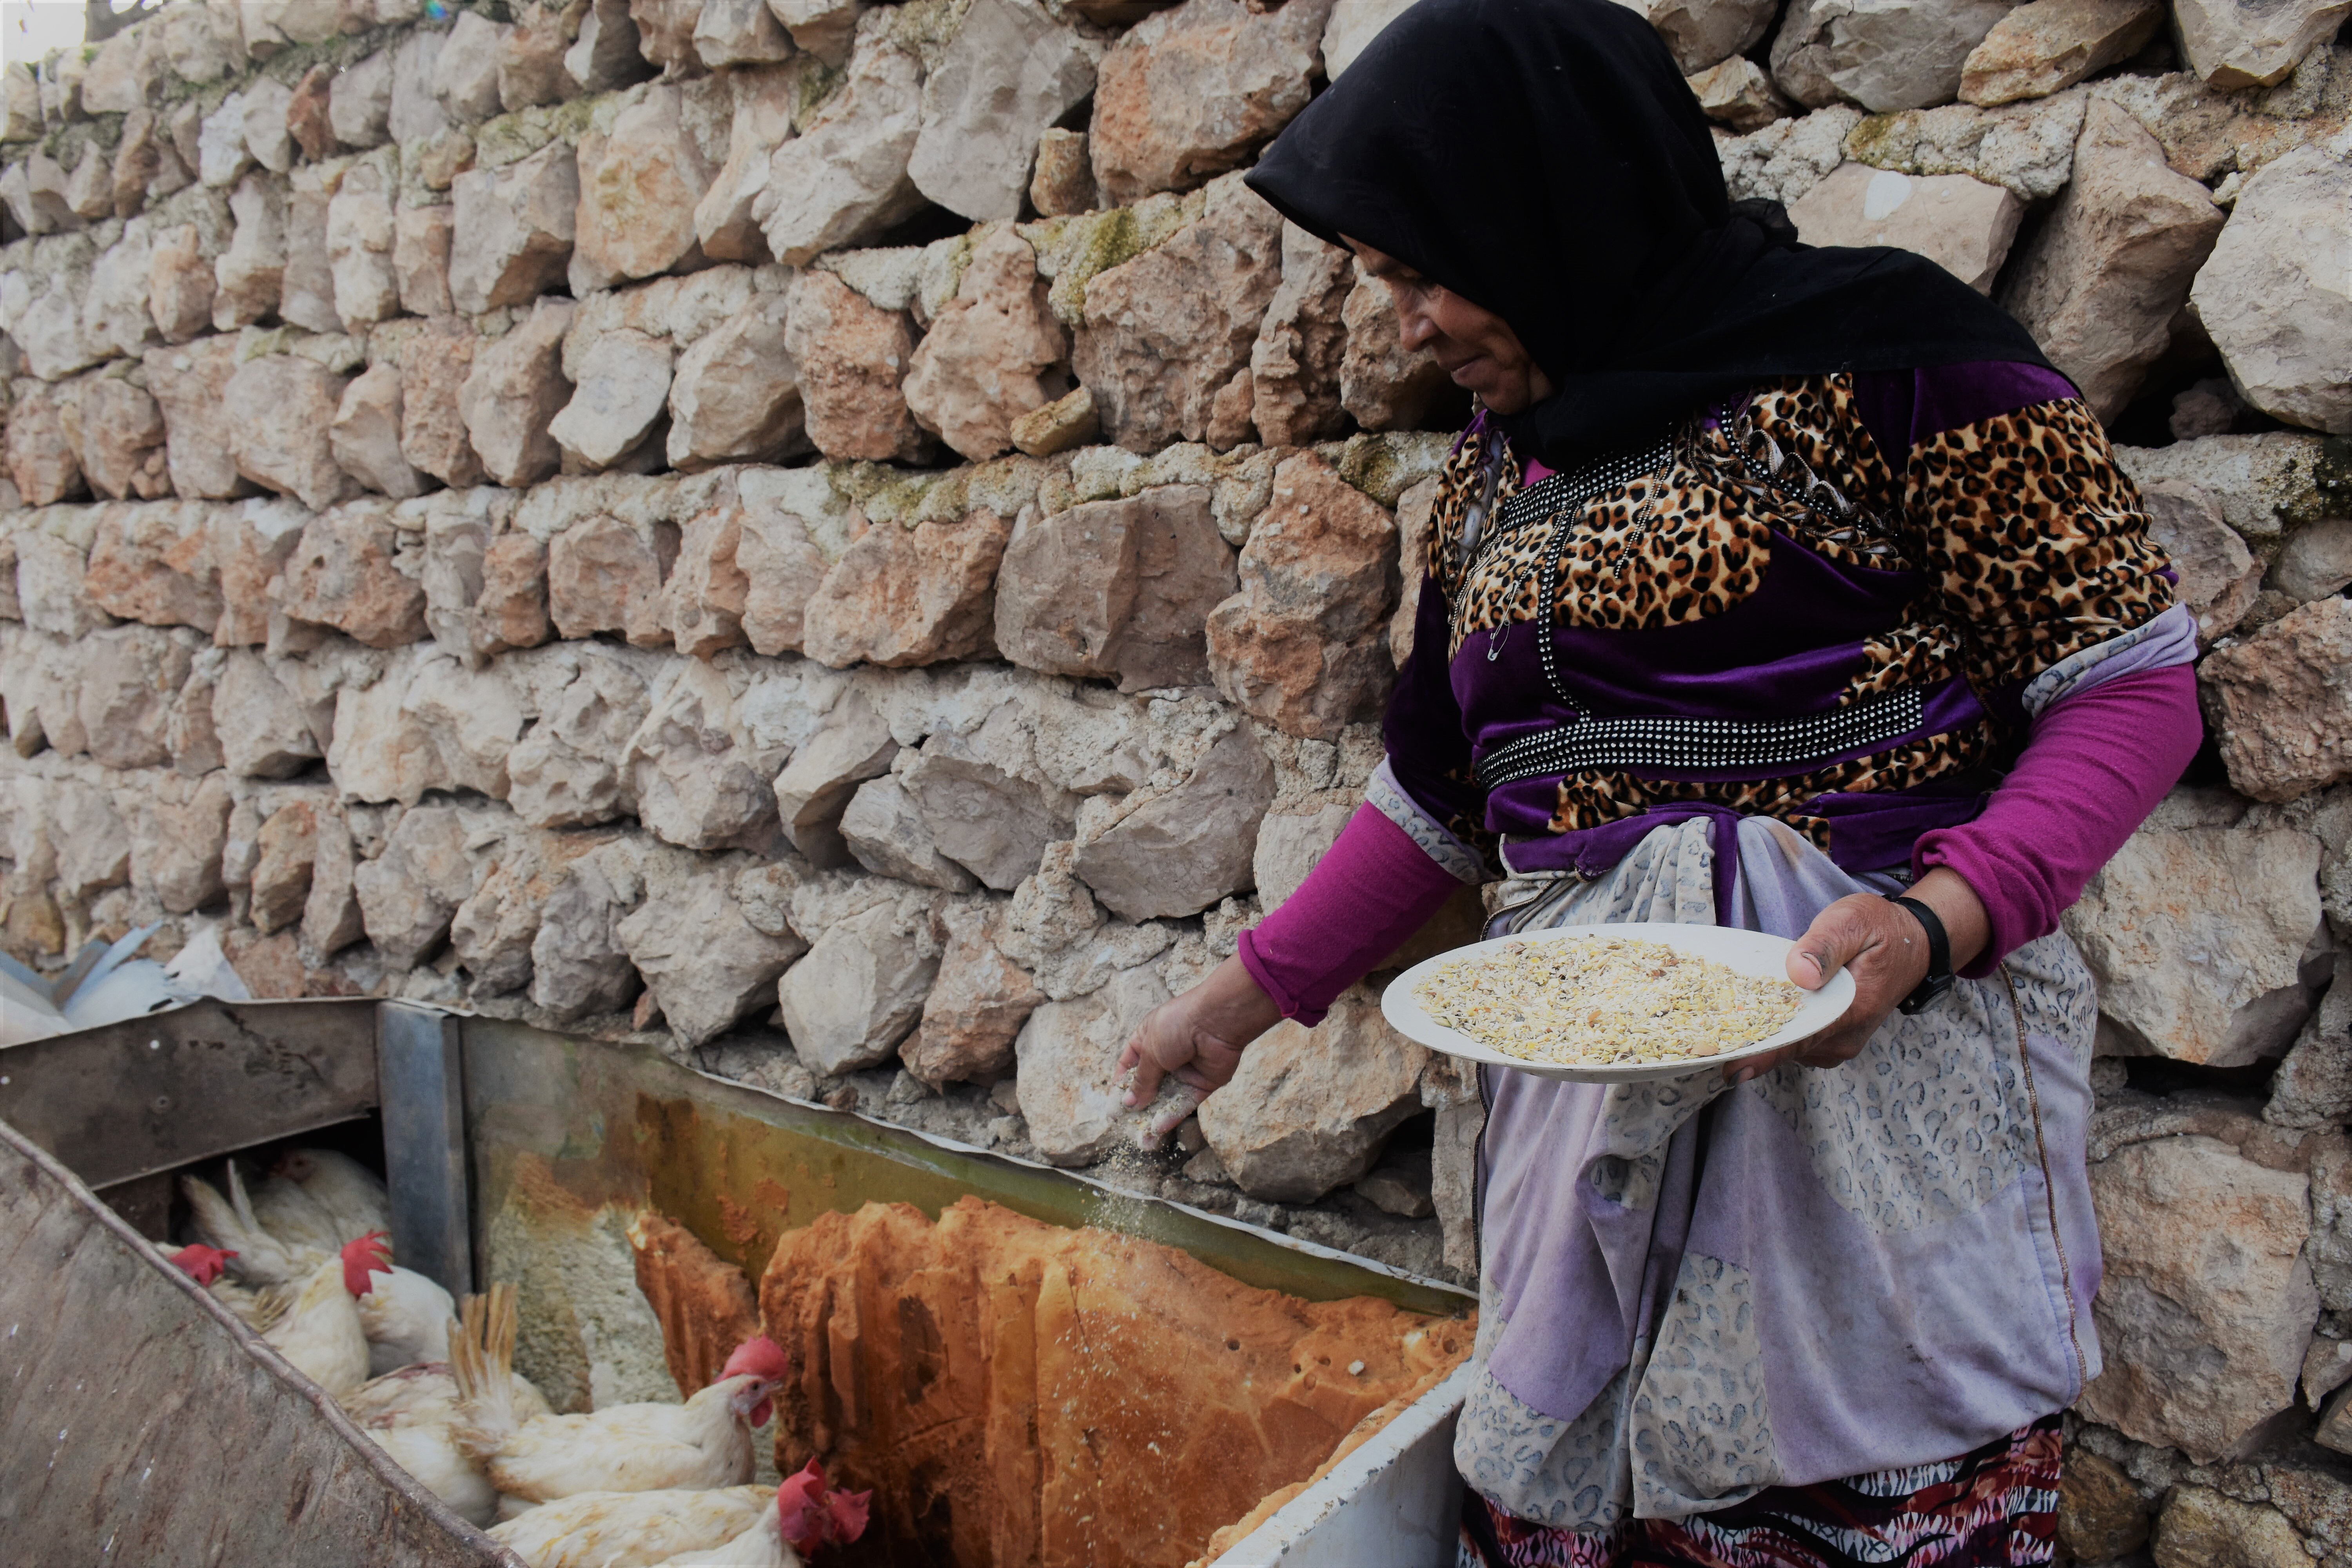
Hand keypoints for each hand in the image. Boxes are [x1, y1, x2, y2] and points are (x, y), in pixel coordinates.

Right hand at [1118, 955, 1282, 1145]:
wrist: (1217, 1021)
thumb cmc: (1177, 1026)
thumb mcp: (1150, 1052)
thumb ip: (1141, 1080)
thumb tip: (1129, 1103)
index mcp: (1146, 1040)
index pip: (1128, 1067)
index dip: (1120, 1088)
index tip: (1113, 1109)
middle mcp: (1165, 1055)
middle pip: (1147, 1086)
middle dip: (1138, 1108)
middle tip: (1128, 1128)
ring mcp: (1184, 1070)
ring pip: (1166, 1098)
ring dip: (1155, 1118)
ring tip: (1144, 1141)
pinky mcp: (1202, 1083)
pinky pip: (1185, 1102)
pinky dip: (1173, 1115)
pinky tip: (1159, 1128)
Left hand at [1725, 867, 1989, 1084]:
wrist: (1913, 943)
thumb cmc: (1881, 929)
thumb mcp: (1853, 921)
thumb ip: (1825, 946)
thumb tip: (1799, 973)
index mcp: (1851, 1011)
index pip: (1800, 1039)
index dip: (1763, 1053)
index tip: (1728, 1066)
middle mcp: (1844, 1037)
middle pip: (1787, 1048)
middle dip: (1749, 1043)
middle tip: (1703, 1039)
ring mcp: (1839, 1043)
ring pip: (1789, 1047)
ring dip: (1759, 1037)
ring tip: (1719, 1022)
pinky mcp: (1832, 1040)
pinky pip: (1796, 1042)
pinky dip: (1774, 1031)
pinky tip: (1750, 1016)